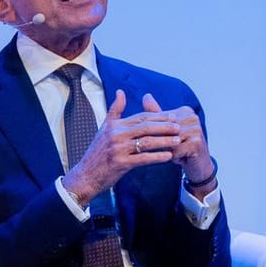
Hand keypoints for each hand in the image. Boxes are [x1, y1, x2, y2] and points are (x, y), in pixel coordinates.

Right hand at [61, 89, 179, 198]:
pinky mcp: (120, 163)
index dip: (158, 116)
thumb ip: (115, 110)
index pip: (141, 117)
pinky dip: (157, 157)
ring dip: (164, 141)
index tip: (173, 116)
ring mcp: (118, 149)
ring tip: (177, 140)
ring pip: (146, 142)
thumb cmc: (98, 152)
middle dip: (164, 126)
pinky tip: (168, 157)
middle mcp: (116, 134)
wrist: (86, 175)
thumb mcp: (104, 128)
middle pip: (146, 127)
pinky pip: (143, 158)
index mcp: (115, 125)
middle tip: (179, 126)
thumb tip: (120, 91)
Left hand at [140, 93, 213, 195]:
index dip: (152, 130)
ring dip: (163, 149)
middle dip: (155, 140)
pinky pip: (175, 150)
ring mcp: (196, 129)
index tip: (148, 138)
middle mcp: (192, 117)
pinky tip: (174, 159)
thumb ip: (158, 114)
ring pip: (168, 140)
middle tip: (149, 148)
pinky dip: (171, 156)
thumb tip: (146, 96)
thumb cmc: (182, 146)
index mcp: (185, 111)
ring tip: (163, 154)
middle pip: (164, 129)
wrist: (199, 165)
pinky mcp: (197, 142)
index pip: (161, 119)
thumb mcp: (168, 130)